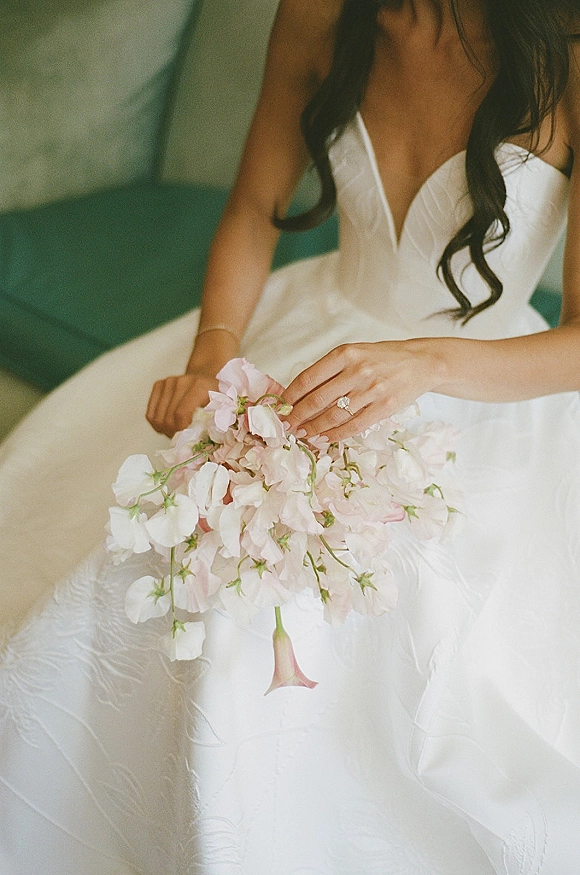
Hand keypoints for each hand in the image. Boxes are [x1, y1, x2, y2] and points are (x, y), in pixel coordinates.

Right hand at [146, 370, 217, 437]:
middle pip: (168, 418)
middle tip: (183, 437)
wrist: (207, 376)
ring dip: (165, 430)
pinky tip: (169, 424)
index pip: (181, 414)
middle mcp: (181, 381)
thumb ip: (216, 422)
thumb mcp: (223, 408)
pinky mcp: (158, 385)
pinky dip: (158, 424)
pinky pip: (150, 414)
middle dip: (174, 433)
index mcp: (199, 386)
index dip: (181, 431)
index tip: (188, 438)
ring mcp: (168, 382)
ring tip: (177, 430)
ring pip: (157, 418)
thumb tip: (204, 442)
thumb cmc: (215, 396)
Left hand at [282, 340, 442, 439]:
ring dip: (313, 429)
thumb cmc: (383, 359)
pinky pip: (353, 426)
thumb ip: (331, 370)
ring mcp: (371, 390)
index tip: (281, 407)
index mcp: (345, 354)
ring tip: (302, 435)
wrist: (420, 362)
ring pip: (333, 416)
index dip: (290, 396)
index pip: (309, 377)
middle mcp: (357, 371)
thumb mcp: (355, 353)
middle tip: (286, 426)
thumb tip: (299, 394)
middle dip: (297, 416)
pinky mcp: (384, 408)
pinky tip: (324, 439)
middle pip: (317, 399)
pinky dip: (335, 435)